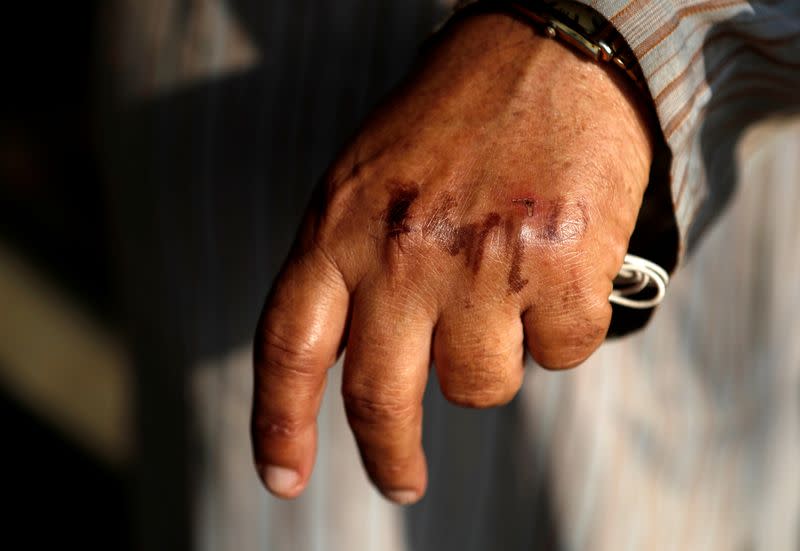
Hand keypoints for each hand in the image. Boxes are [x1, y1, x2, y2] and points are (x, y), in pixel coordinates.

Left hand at [251, 11, 653, 504]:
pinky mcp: (560, 271)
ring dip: (491, 360)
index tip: (283, 476)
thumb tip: (363, 358)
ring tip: (503, 295)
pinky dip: (561, 331)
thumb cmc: (455, 115)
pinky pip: (560, 354)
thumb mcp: (366, 178)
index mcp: (340, 225)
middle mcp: (404, 253)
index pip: (288, 347)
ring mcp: (482, 265)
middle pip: (379, 399)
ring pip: (480, 387)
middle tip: (402, 480)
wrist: (548, 48)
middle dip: (389, 457)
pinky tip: (559, 275)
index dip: (280, 424)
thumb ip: (349, 262)